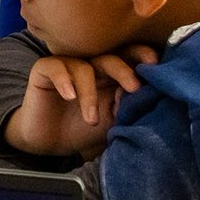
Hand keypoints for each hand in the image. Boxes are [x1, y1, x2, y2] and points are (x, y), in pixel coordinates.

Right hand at [7, 48, 156, 157]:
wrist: (49, 143)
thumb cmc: (83, 129)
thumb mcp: (111, 121)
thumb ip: (125, 106)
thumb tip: (141, 93)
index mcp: (110, 74)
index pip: (127, 57)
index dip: (141, 56)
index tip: (155, 64)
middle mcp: (90, 66)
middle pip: (109, 57)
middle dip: (124, 70)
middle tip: (134, 87)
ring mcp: (67, 66)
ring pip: (83, 67)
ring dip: (90, 93)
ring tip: (92, 120)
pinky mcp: (44, 71)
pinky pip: (54, 67)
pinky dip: (63, 80)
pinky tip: (69, 96)